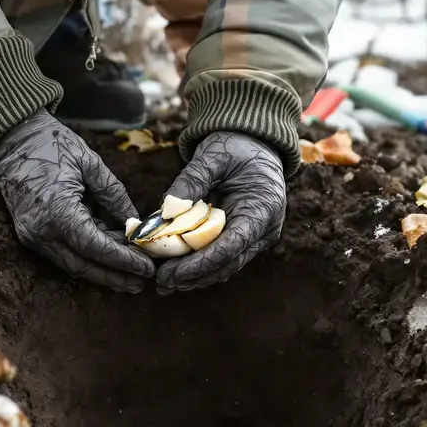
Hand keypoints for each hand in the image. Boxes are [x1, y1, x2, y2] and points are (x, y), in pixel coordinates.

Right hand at [0, 110, 154, 291]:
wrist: (11, 139)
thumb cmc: (51, 144)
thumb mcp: (90, 163)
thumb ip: (113, 195)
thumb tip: (134, 222)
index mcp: (58, 212)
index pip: (96, 247)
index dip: (123, 260)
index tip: (146, 268)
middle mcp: (42, 232)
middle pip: (84, 265)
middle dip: (115, 277)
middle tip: (142, 282)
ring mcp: (33, 236)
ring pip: (72, 264)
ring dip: (102, 271)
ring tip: (130, 275)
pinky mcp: (30, 234)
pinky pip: (63, 253)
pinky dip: (87, 257)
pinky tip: (109, 256)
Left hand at [157, 132, 285, 293]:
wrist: (254, 143)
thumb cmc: (236, 146)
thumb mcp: (213, 156)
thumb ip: (191, 180)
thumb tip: (165, 209)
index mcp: (263, 208)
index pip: (231, 246)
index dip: (201, 263)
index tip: (172, 273)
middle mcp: (264, 229)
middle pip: (228, 263)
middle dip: (194, 276)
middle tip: (161, 283)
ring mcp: (256, 236)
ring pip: (225, 266)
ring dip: (196, 276)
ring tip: (164, 283)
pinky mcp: (244, 237)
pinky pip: (221, 257)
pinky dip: (200, 265)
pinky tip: (176, 271)